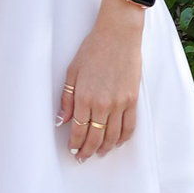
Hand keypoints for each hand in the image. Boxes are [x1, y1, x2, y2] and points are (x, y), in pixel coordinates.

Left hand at [56, 0, 143, 159]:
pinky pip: (129, 127)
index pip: (79, 129)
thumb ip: (67, 98)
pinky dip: (123, 138)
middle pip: (95, 137)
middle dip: (88, 150)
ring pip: (113, 136)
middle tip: (83, 157)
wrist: (118, 36)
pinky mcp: (132, 100)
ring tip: (99, 153)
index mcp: (84, 97)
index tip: (73, 150)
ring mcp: (119, 103)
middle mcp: (102, 104)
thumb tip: (61, 120)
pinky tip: (117, 142)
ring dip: (105, 148)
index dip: (76, 143)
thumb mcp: (72, 71)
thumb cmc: (93, 49)